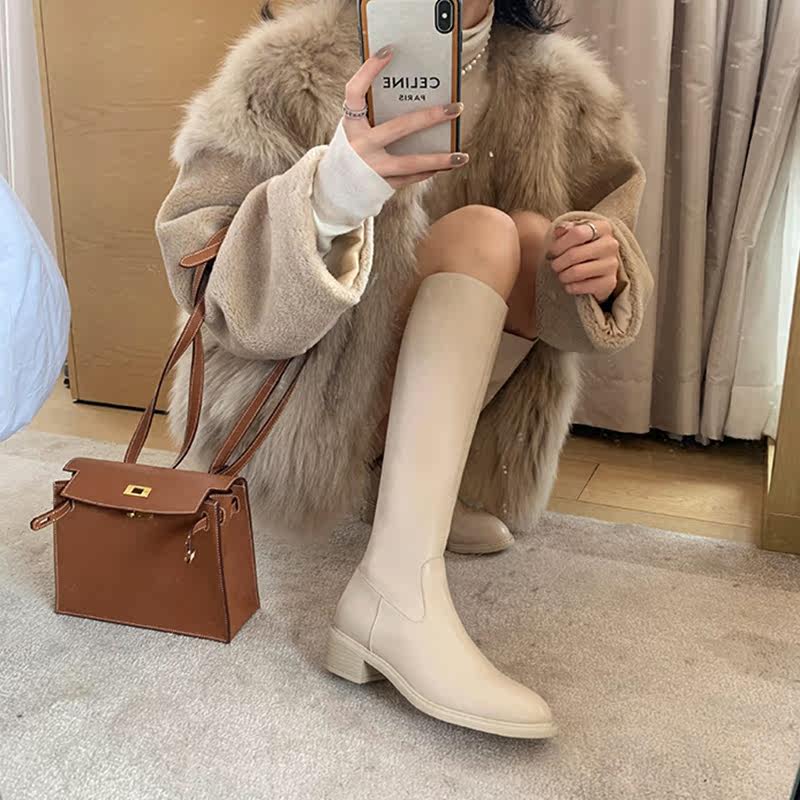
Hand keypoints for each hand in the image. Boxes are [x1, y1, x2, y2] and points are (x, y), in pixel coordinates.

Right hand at [343, 47, 467, 187]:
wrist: (337, 187)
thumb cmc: (354, 148)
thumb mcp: (357, 128)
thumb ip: (376, 114)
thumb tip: (416, 96)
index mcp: (351, 125)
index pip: (355, 91)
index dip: (369, 70)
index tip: (389, 50)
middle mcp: (360, 145)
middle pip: (399, 127)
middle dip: (430, 117)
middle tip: (456, 107)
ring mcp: (372, 167)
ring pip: (411, 162)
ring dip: (439, 159)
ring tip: (462, 156)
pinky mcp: (382, 184)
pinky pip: (411, 176)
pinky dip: (429, 170)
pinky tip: (446, 165)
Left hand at [547, 219, 619, 303]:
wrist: (597, 269)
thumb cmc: (580, 247)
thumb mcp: (572, 234)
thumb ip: (565, 229)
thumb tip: (560, 230)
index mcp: (603, 228)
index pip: (577, 233)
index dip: (558, 245)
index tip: (552, 252)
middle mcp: (610, 244)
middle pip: (573, 254)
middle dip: (557, 263)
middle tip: (554, 266)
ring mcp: (612, 264)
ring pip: (576, 272)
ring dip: (563, 275)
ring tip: (561, 274)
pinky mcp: (609, 283)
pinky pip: (582, 287)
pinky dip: (570, 287)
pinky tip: (569, 284)